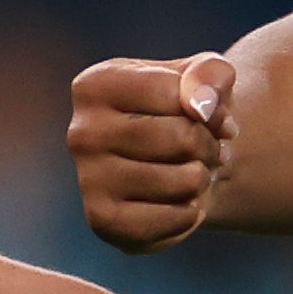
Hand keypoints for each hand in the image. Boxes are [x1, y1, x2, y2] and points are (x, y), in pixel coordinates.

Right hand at [70, 52, 234, 253]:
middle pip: (178, 137)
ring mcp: (88, 180)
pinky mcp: (103, 220)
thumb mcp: (203, 76)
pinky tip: (182, 202)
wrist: (173, 162)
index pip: (173, 91)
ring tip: (195, 173)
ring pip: (181, 181)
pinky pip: (172, 220)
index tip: (210, 115)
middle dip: (209, 145)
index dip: (210, 106)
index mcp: (96, 85)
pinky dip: (191, 214)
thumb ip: (210, 73)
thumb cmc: (185, 111)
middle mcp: (82, 132)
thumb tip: (202, 106)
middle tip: (209, 149)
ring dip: (203, 179)